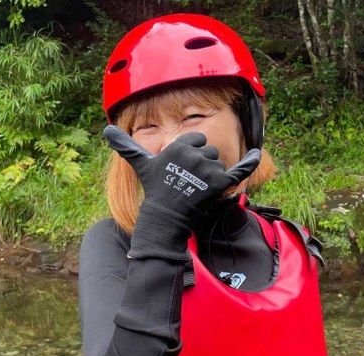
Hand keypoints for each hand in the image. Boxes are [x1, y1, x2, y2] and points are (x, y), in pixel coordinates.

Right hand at [102, 125, 260, 260]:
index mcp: (179, 146)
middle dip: (204, 167)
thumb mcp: (141, 165)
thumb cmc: (154, 190)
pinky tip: (258, 154)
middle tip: (190, 184)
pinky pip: (238, 171)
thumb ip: (127, 145)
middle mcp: (193, 155)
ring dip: (213, 178)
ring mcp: (207, 170)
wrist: (165, 218)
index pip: (198, 141)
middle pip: (211, 154)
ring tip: (198, 191)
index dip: (194, 154)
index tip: (184, 169)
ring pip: (220, 167)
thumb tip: (105, 129)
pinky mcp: (219, 184)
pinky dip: (249, 163)